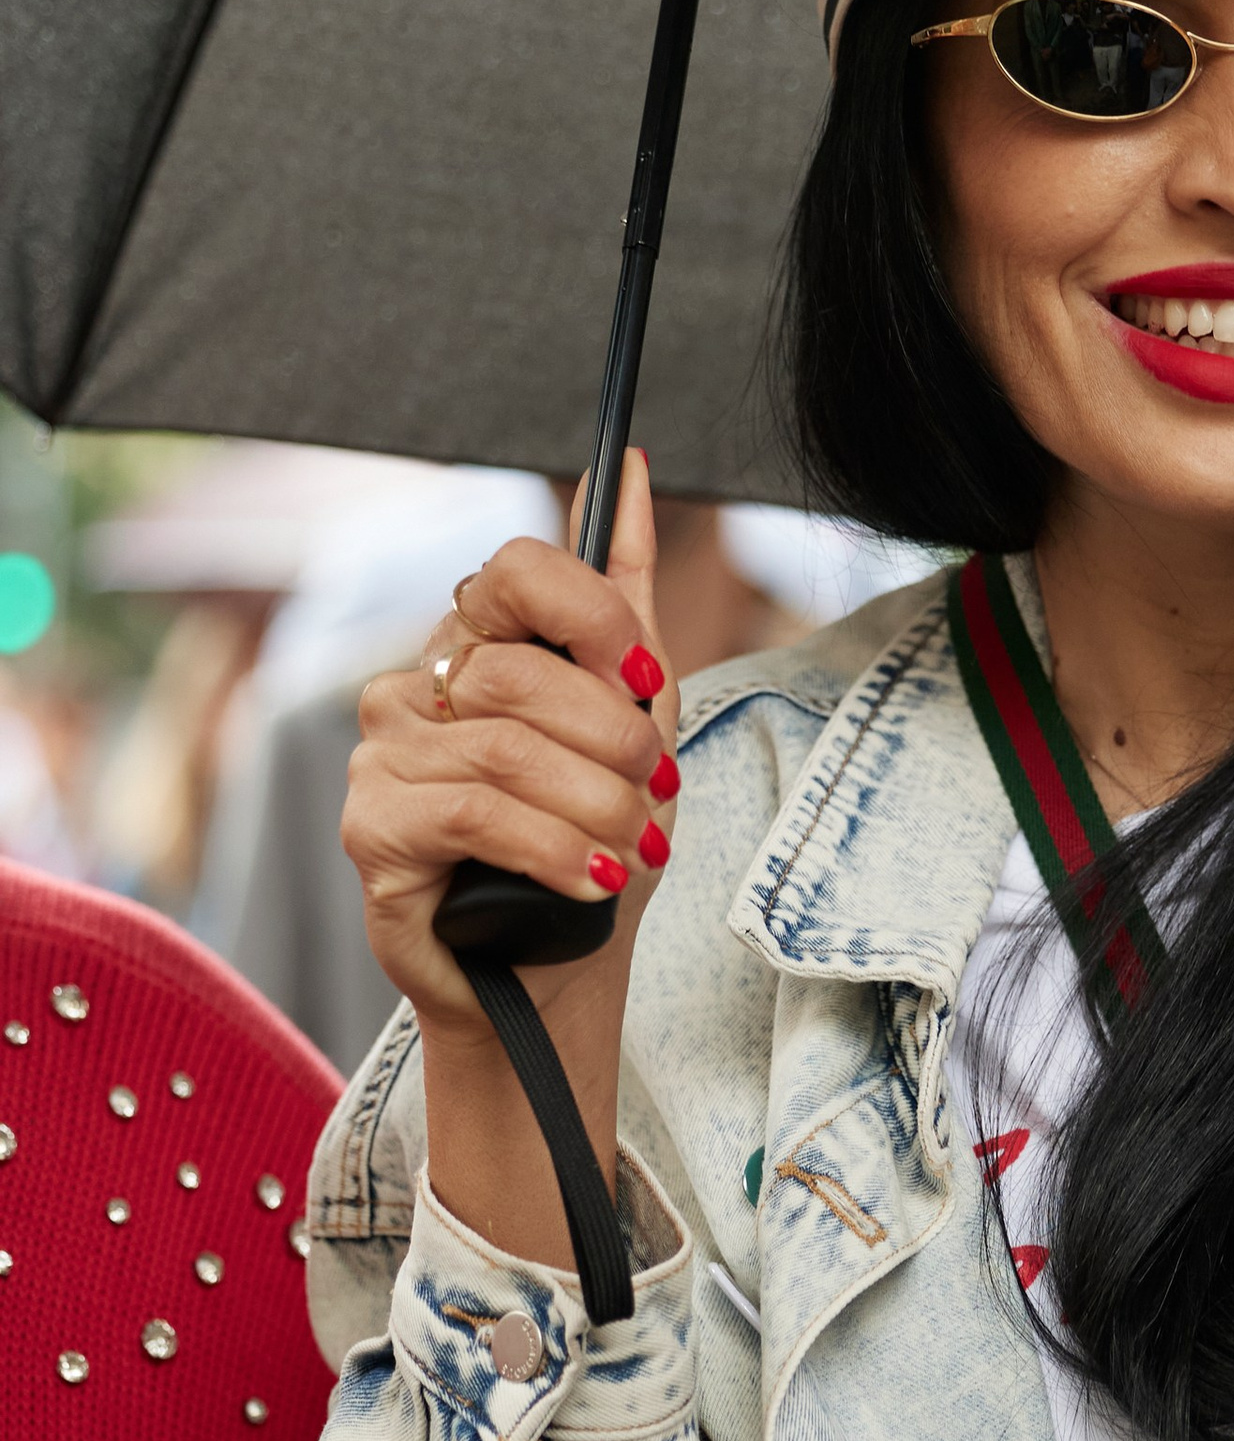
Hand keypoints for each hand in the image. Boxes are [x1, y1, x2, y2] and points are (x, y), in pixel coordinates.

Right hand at [343, 450, 675, 1255]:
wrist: (555, 972)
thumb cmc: (590, 841)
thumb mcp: (631, 717)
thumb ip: (624, 601)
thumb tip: (632, 468)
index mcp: (475, 641)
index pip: (517, 569)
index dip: (596, 617)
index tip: (650, 677)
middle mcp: (416, 684)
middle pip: (522, 668)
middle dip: (616, 740)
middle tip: (653, 795)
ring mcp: (381, 754)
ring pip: (507, 748)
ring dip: (597, 806)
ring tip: (629, 849)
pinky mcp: (373, 829)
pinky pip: (475, 814)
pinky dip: (556, 849)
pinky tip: (592, 879)